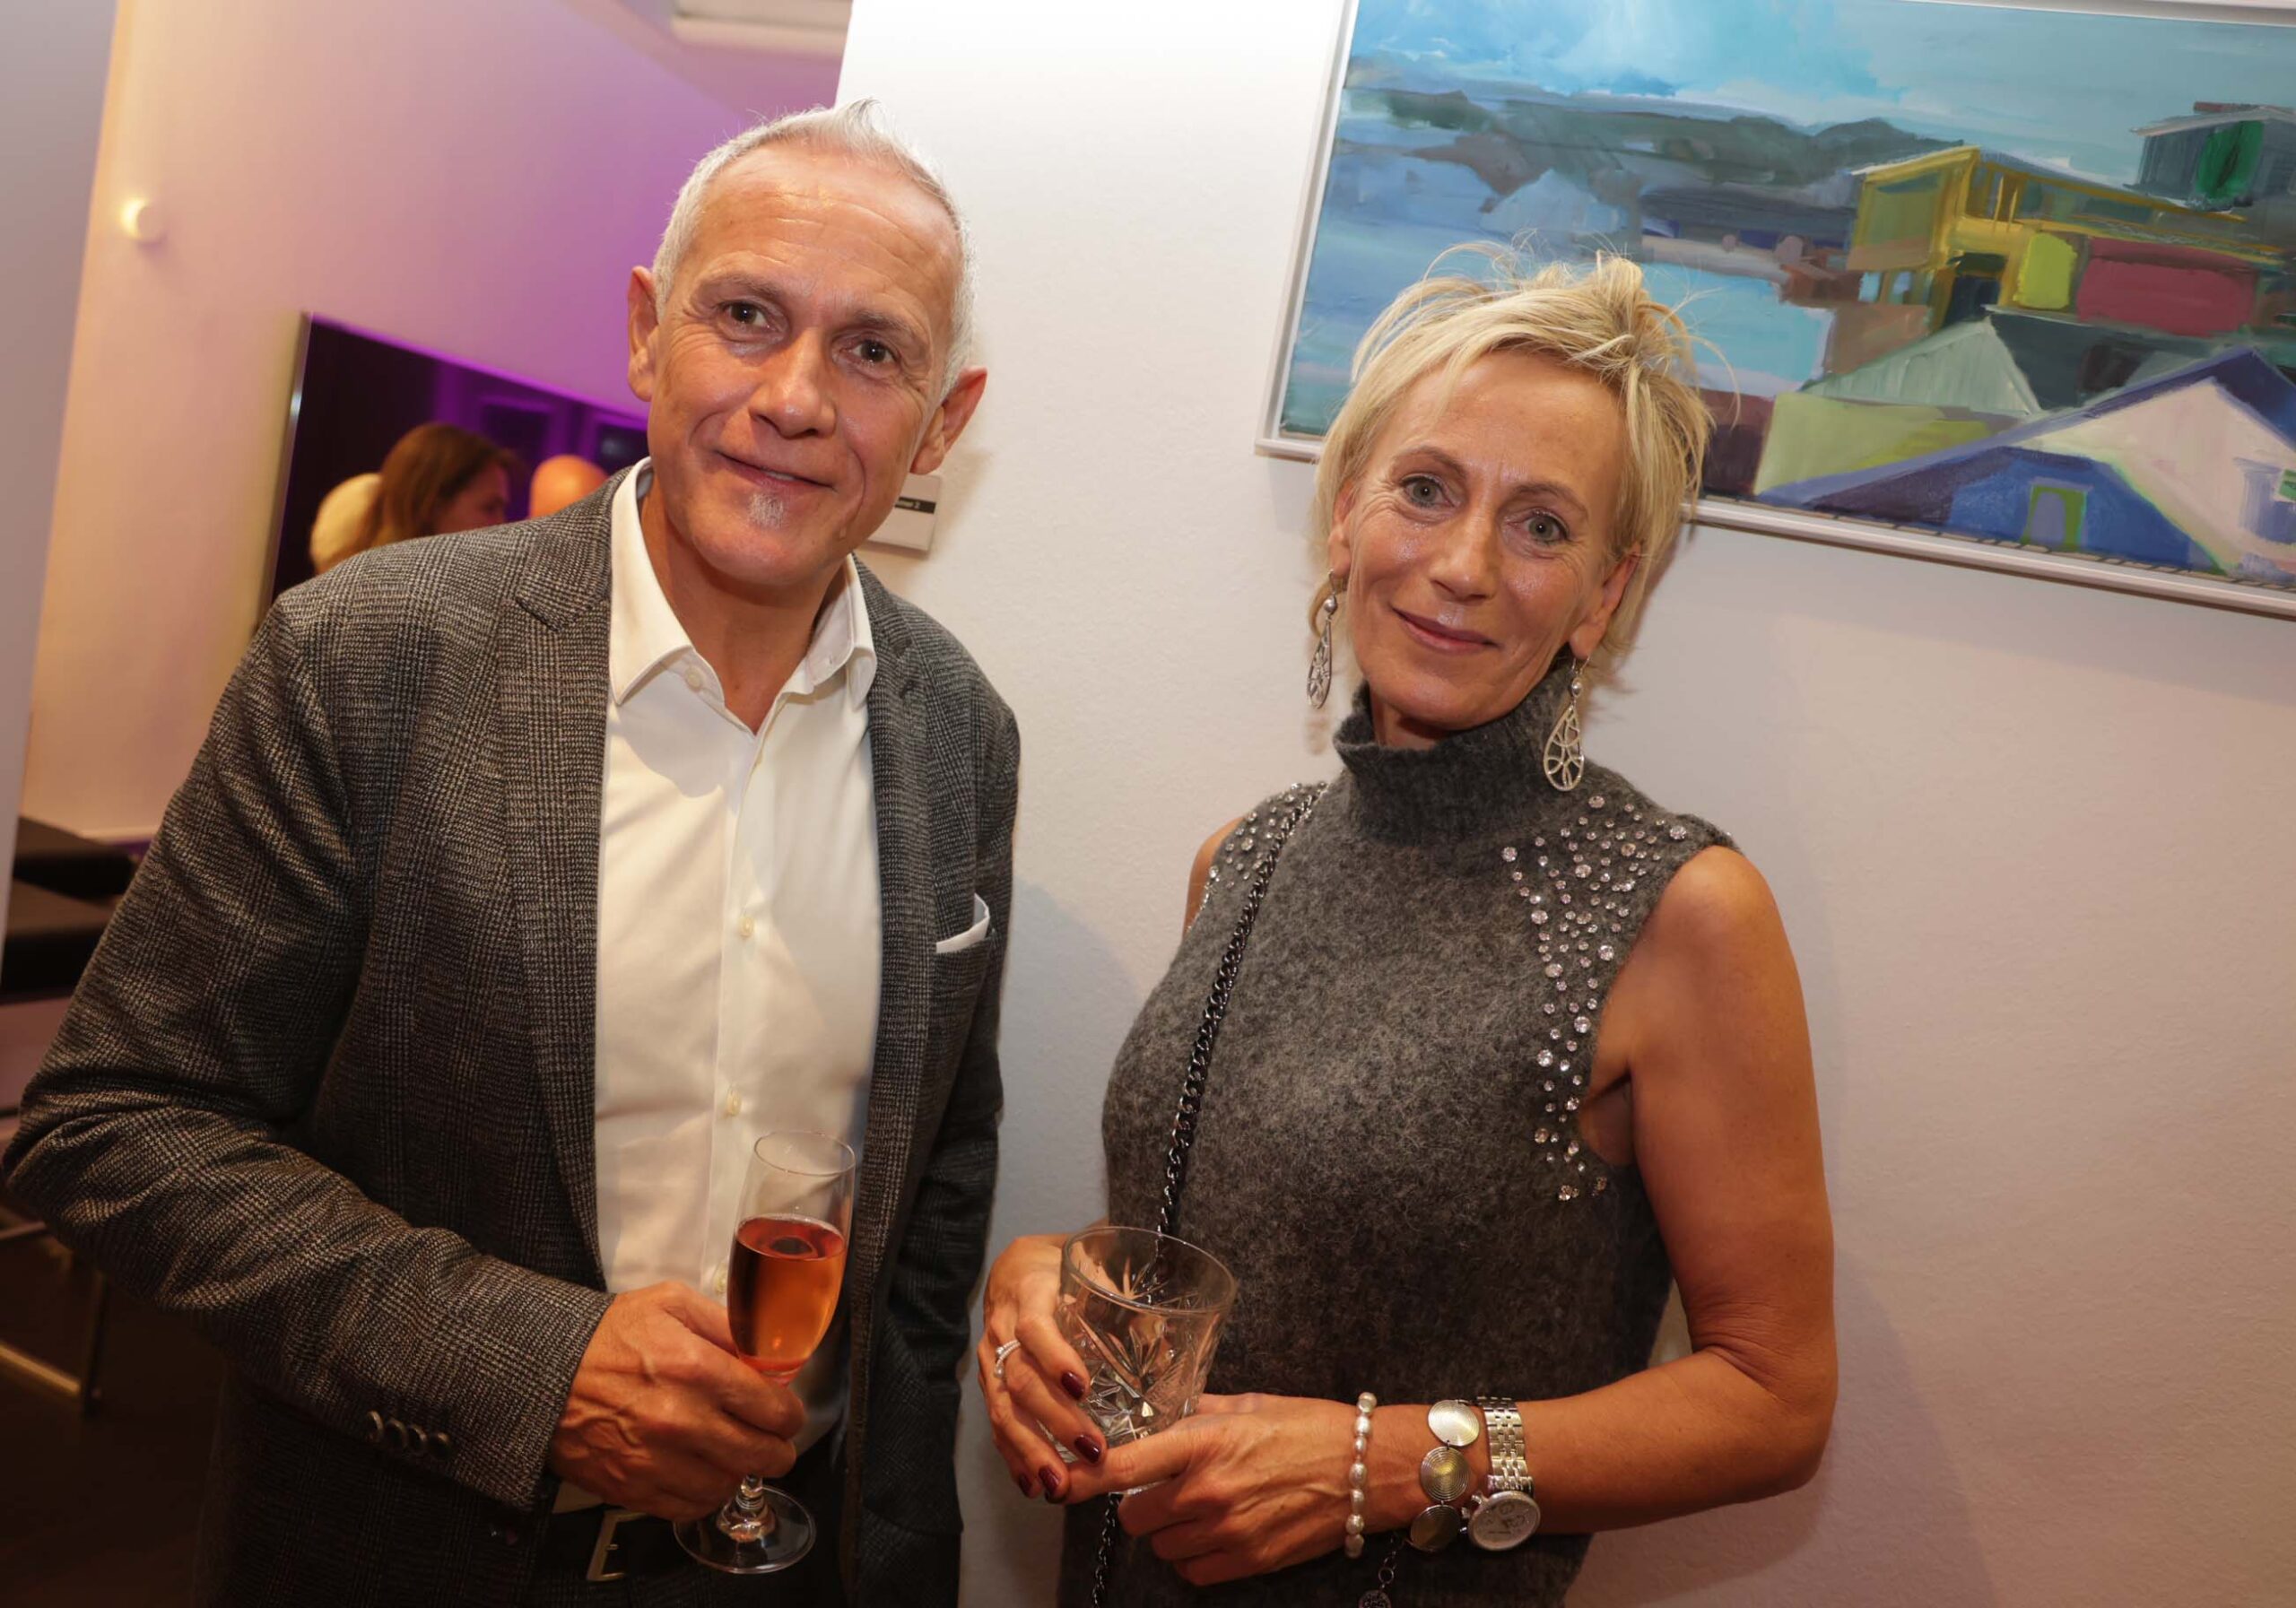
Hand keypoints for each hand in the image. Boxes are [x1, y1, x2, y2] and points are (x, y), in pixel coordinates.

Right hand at [547, 1281, 804, 1521]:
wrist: (542, 1373)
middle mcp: (682, 1420)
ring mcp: (656, 1461)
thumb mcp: (671, 1303)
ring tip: (735, 1455)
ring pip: (728, 1484)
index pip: (774, 1408)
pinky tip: (704, 1474)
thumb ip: (726, 1324)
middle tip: (774, 1441)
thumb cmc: (609, 1334)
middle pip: (761, 1453)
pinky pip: (690, 1507)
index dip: (789, 1413)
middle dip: (777, 1448)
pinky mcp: (633, 1488)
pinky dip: (705, 1495)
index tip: (786, 1412)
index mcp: (697, 1369)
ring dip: (740, 1471)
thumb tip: (768, 1352)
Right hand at [975, 1231, 1103, 1502]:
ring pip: (1003, 1409)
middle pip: (1020, 1379)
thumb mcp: (1090, 1270)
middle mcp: (1003, 1329)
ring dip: (1032, 1451)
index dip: (1055, 1358)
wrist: (1013, 1271)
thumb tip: (1173, 1345)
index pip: (1034, 1327)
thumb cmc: (1063, 1272)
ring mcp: (991, 1360)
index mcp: (1030, 1294)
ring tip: (1059, 1485)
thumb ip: (1122, 1302)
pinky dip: (1015, 1458)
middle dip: (1055, 1420)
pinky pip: (997, 1424)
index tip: (1083, 1387)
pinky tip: (1033, 1485)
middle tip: (1093, 1451)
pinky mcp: (989, 1385)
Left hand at [1059, 1394, 1360, 1586]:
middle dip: (1141, 1502)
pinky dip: (1193, 1557)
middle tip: (1162, 1487)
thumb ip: (1197, 1411)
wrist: (1369, 1469)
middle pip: (1135, 1516)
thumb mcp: (1249, 1404)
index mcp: (1205, 1441)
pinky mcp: (1248, 1560)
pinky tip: (1213, 1534)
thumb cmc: (1312, 1426)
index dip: (1084, 1477)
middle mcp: (1209, 1490)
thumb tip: (1159, 1414)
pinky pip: (1193, 1572)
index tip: (1060, 1481)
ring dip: (1168, 1532)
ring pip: (1162, 1547)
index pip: (1124, 1466)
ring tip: (1196, 1509)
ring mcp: (1228, 1531)